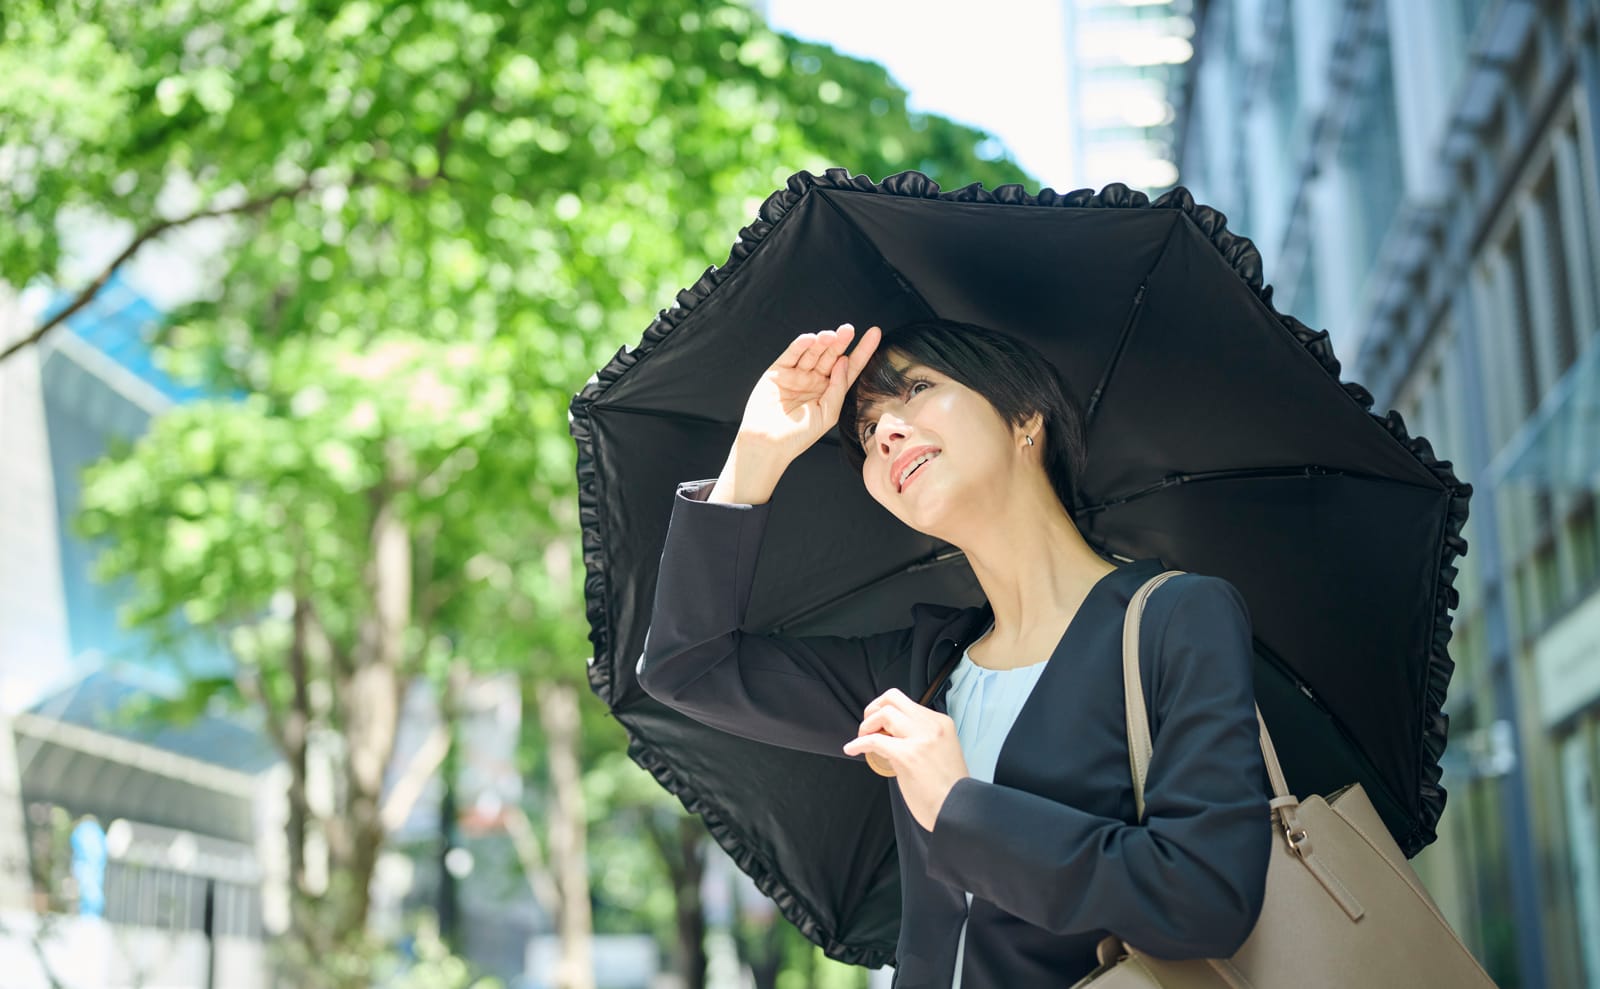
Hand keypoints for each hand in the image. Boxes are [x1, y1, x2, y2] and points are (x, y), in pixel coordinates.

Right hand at [710, 323, 880, 503]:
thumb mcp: (828, 413)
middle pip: (831, 356)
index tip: (874, 334)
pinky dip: (800, 345)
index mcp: (829, 391)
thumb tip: (844, 361)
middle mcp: (814, 380)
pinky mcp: (778, 371)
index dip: (862, 351)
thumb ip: (838, 388)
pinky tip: (810, 339)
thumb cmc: (799, 436)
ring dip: (822, 342)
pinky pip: (791, 354)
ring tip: (830, 336)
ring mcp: (796, 375)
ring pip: (812, 352)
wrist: (768, 444)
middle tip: (849, 330)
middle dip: (841, 342)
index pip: (849, 368)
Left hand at [843, 688, 968, 830]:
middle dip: (873, 709)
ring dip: (867, 725)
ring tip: (863, 739)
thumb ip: (922, 739)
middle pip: (893, 698)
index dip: (887, 711)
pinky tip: (852, 749)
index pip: (907, 703)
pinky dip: (859, 743)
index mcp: (941, 723)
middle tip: (868, 727)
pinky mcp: (908, 756)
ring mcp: (920, 739)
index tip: (879, 724)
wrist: (958, 809)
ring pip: (884, 713)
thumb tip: (894, 737)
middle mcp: (932, 726)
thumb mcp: (942, 751)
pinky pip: (874, 740)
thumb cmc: (949, 789)